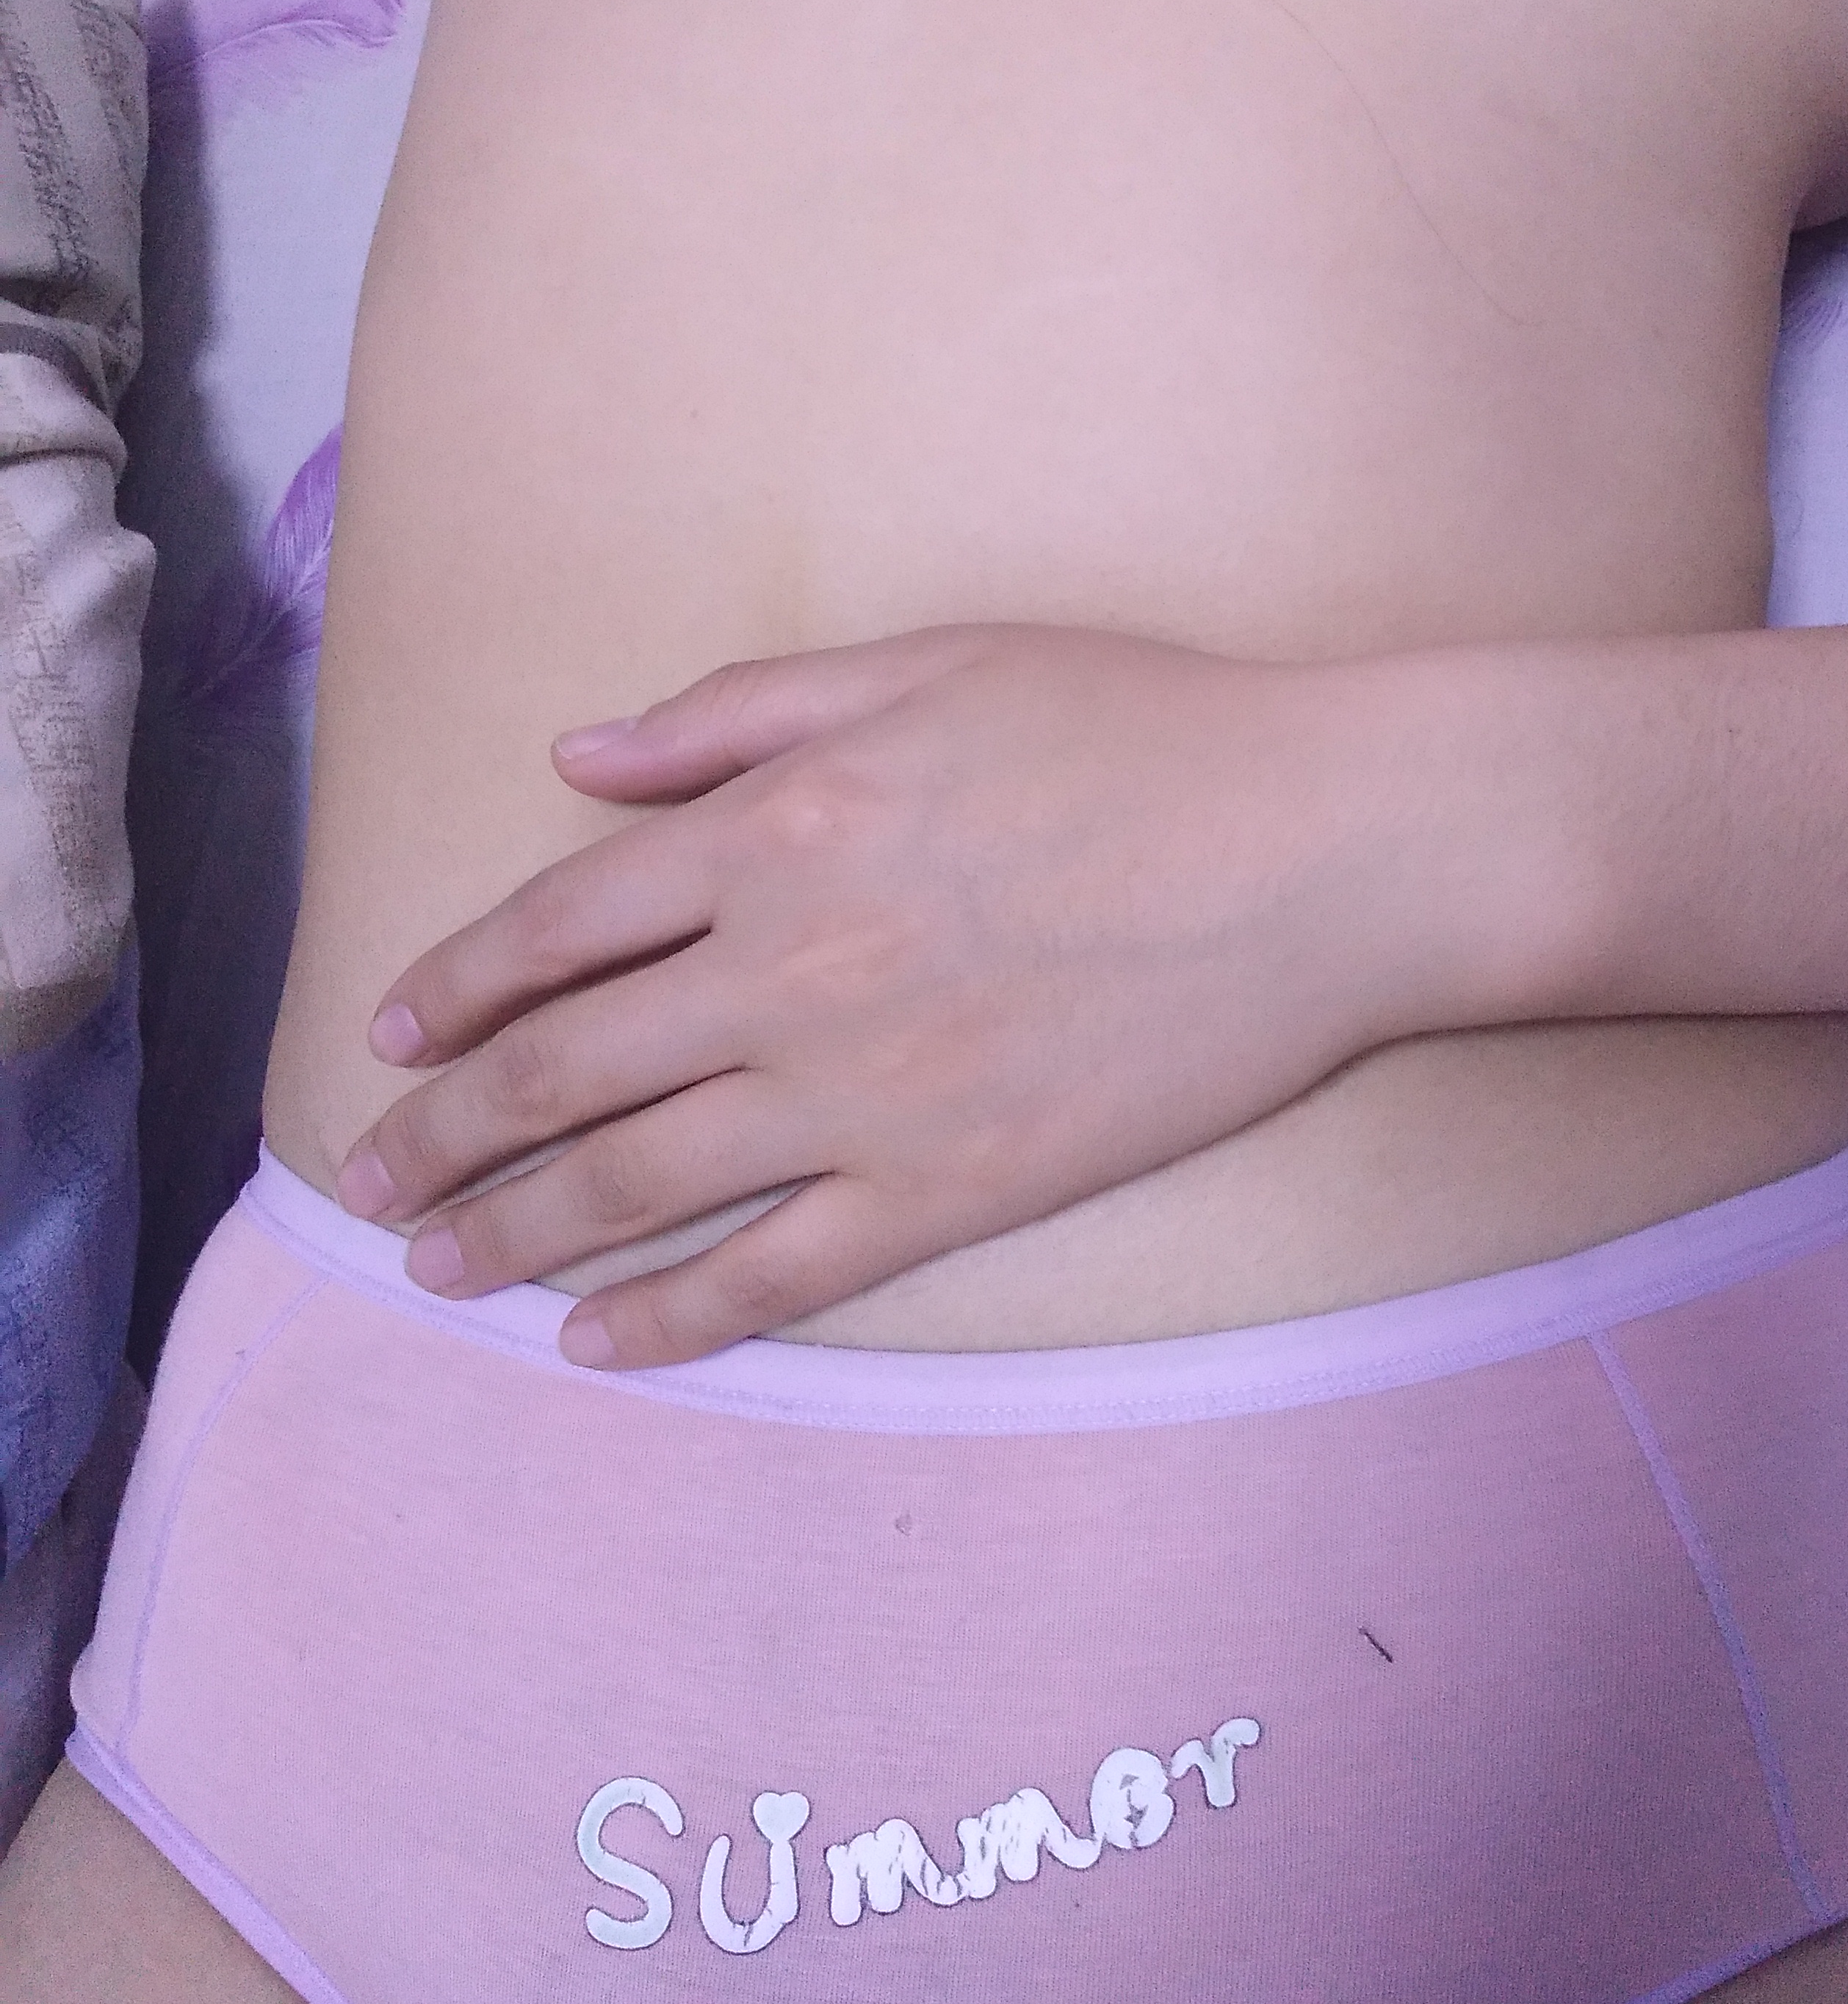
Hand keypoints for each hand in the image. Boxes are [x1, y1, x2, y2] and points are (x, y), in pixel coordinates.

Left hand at [342, 626, 1458, 1367]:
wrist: (1322, 848)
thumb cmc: (1137, 727)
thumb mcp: (926, 662)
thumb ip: (736, 710)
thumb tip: (577, 757)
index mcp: (774, 826)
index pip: (557, 925)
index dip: (455, 988)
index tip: (390, 1039)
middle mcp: (789, 965)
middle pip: (563, 1070)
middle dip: (444, 1133)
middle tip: (369, 1180)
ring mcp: (866, 1090)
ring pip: (638, 1181)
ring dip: (517, 1231)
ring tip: (440, 1272)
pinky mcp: (954, 1187)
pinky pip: (777, 1272)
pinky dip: (671, 1315)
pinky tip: (598, 1341)